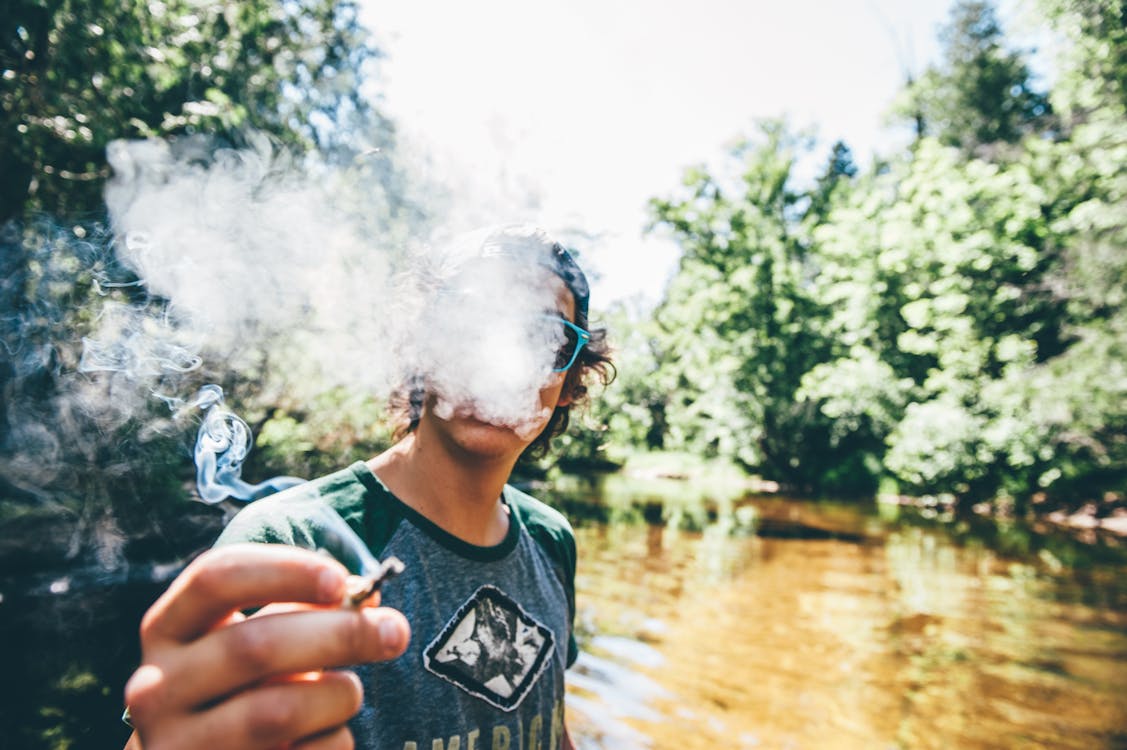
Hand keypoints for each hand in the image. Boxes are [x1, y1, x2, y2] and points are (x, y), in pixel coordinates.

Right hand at [124, 543, 409, 749]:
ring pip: (278, 711)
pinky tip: (324, 738)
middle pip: (256, 646)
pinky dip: (332, 742)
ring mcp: (176, 746)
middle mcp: (156, 688)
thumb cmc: (244, 689)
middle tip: (396, 631)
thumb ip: (304, 612)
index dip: (285, 571)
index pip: (216, 577)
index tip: (342, 580)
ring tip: (349, 692)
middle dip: (340, 634)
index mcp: (166, 629)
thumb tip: (367, 596)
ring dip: (338, 695)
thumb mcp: (258, 642)